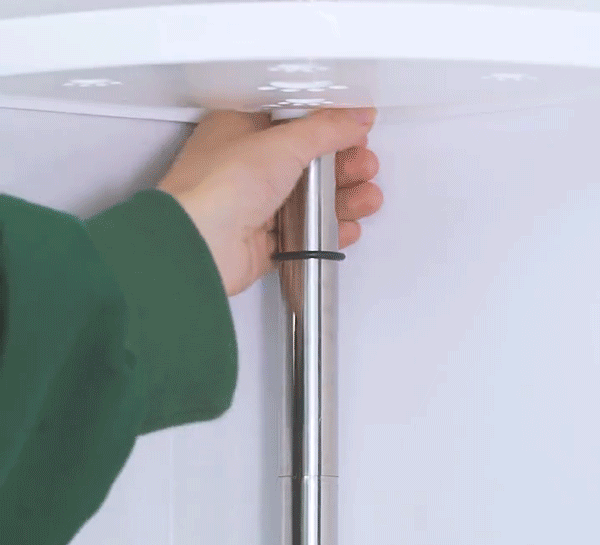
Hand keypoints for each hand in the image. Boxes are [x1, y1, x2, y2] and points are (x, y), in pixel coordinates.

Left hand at [157, 108, 382, 296]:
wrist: (199, 245)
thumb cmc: (218, 188)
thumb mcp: (282, 143)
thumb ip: (325, 129)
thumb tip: (354, 118)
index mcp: (239, 132)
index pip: (291, 121)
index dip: (325, 125)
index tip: (354, 130)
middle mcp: (243, 169)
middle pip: (303, 163)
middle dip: (341, 167)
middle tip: (364, 166)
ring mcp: (251, 206)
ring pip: (304, 200)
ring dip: (340, 200)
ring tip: (366, 198)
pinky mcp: (259, 241)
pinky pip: (299, 234)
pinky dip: (325, 232)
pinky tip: (344, 228)